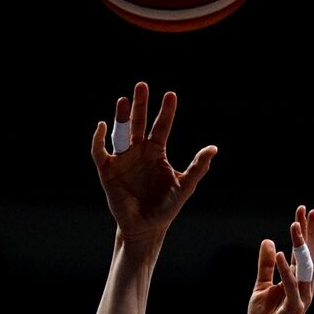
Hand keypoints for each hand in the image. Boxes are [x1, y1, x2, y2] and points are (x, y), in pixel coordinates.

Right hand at [90, 82, 216, 247]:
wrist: (146, 228)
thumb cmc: (166, 208)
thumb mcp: (185, 187)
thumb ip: (197, 167)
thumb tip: (214, 148)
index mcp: (157, 152)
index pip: (161, 126)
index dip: (166, 111)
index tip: (171, 94)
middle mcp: (139, 151)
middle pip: (138, 122)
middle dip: (140, 104)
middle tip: (141, 85)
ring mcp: (123, 159)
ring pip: (120, 131)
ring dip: (121, 116)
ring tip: (123, 99)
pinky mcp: (108, 171)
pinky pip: (100, 151)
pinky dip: (99, 139)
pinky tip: (102, 126)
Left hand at [248, 205, 313, 313]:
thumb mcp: (262, 287)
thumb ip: (266, 266)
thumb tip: (269, 241)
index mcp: (297, 280)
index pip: (303, 251)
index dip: (304, 231)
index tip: (304, 210)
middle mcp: (304, 286)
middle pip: (309, 254)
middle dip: (309, 231)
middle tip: (309, 210)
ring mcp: (301, 297)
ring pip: (304, 266)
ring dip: (299, 245)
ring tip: (294, 224)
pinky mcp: (294, 308)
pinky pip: (291, 286)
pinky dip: (286, 269)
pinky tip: (281, 252)